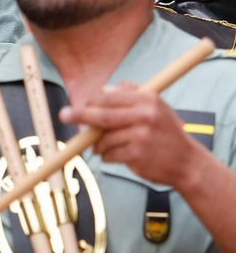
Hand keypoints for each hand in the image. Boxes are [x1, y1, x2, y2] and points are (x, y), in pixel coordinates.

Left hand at [60, 86, 198, 187]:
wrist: (187, 162)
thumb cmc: (166, 133)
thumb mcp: (156, 108)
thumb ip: (131, 96)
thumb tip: (102, 90)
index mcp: (148, 100)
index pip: (110, 97)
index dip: (91, 101)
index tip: (80, 105)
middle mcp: (145, 116)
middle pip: (102, 114)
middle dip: (80, 115)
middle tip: (64, 115)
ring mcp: (141, 135)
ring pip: (103, 137)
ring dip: (98, 144)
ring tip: (106, 147)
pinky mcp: (136, 154)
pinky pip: (108, 154)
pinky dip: (107, 156)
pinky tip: (118, 155)